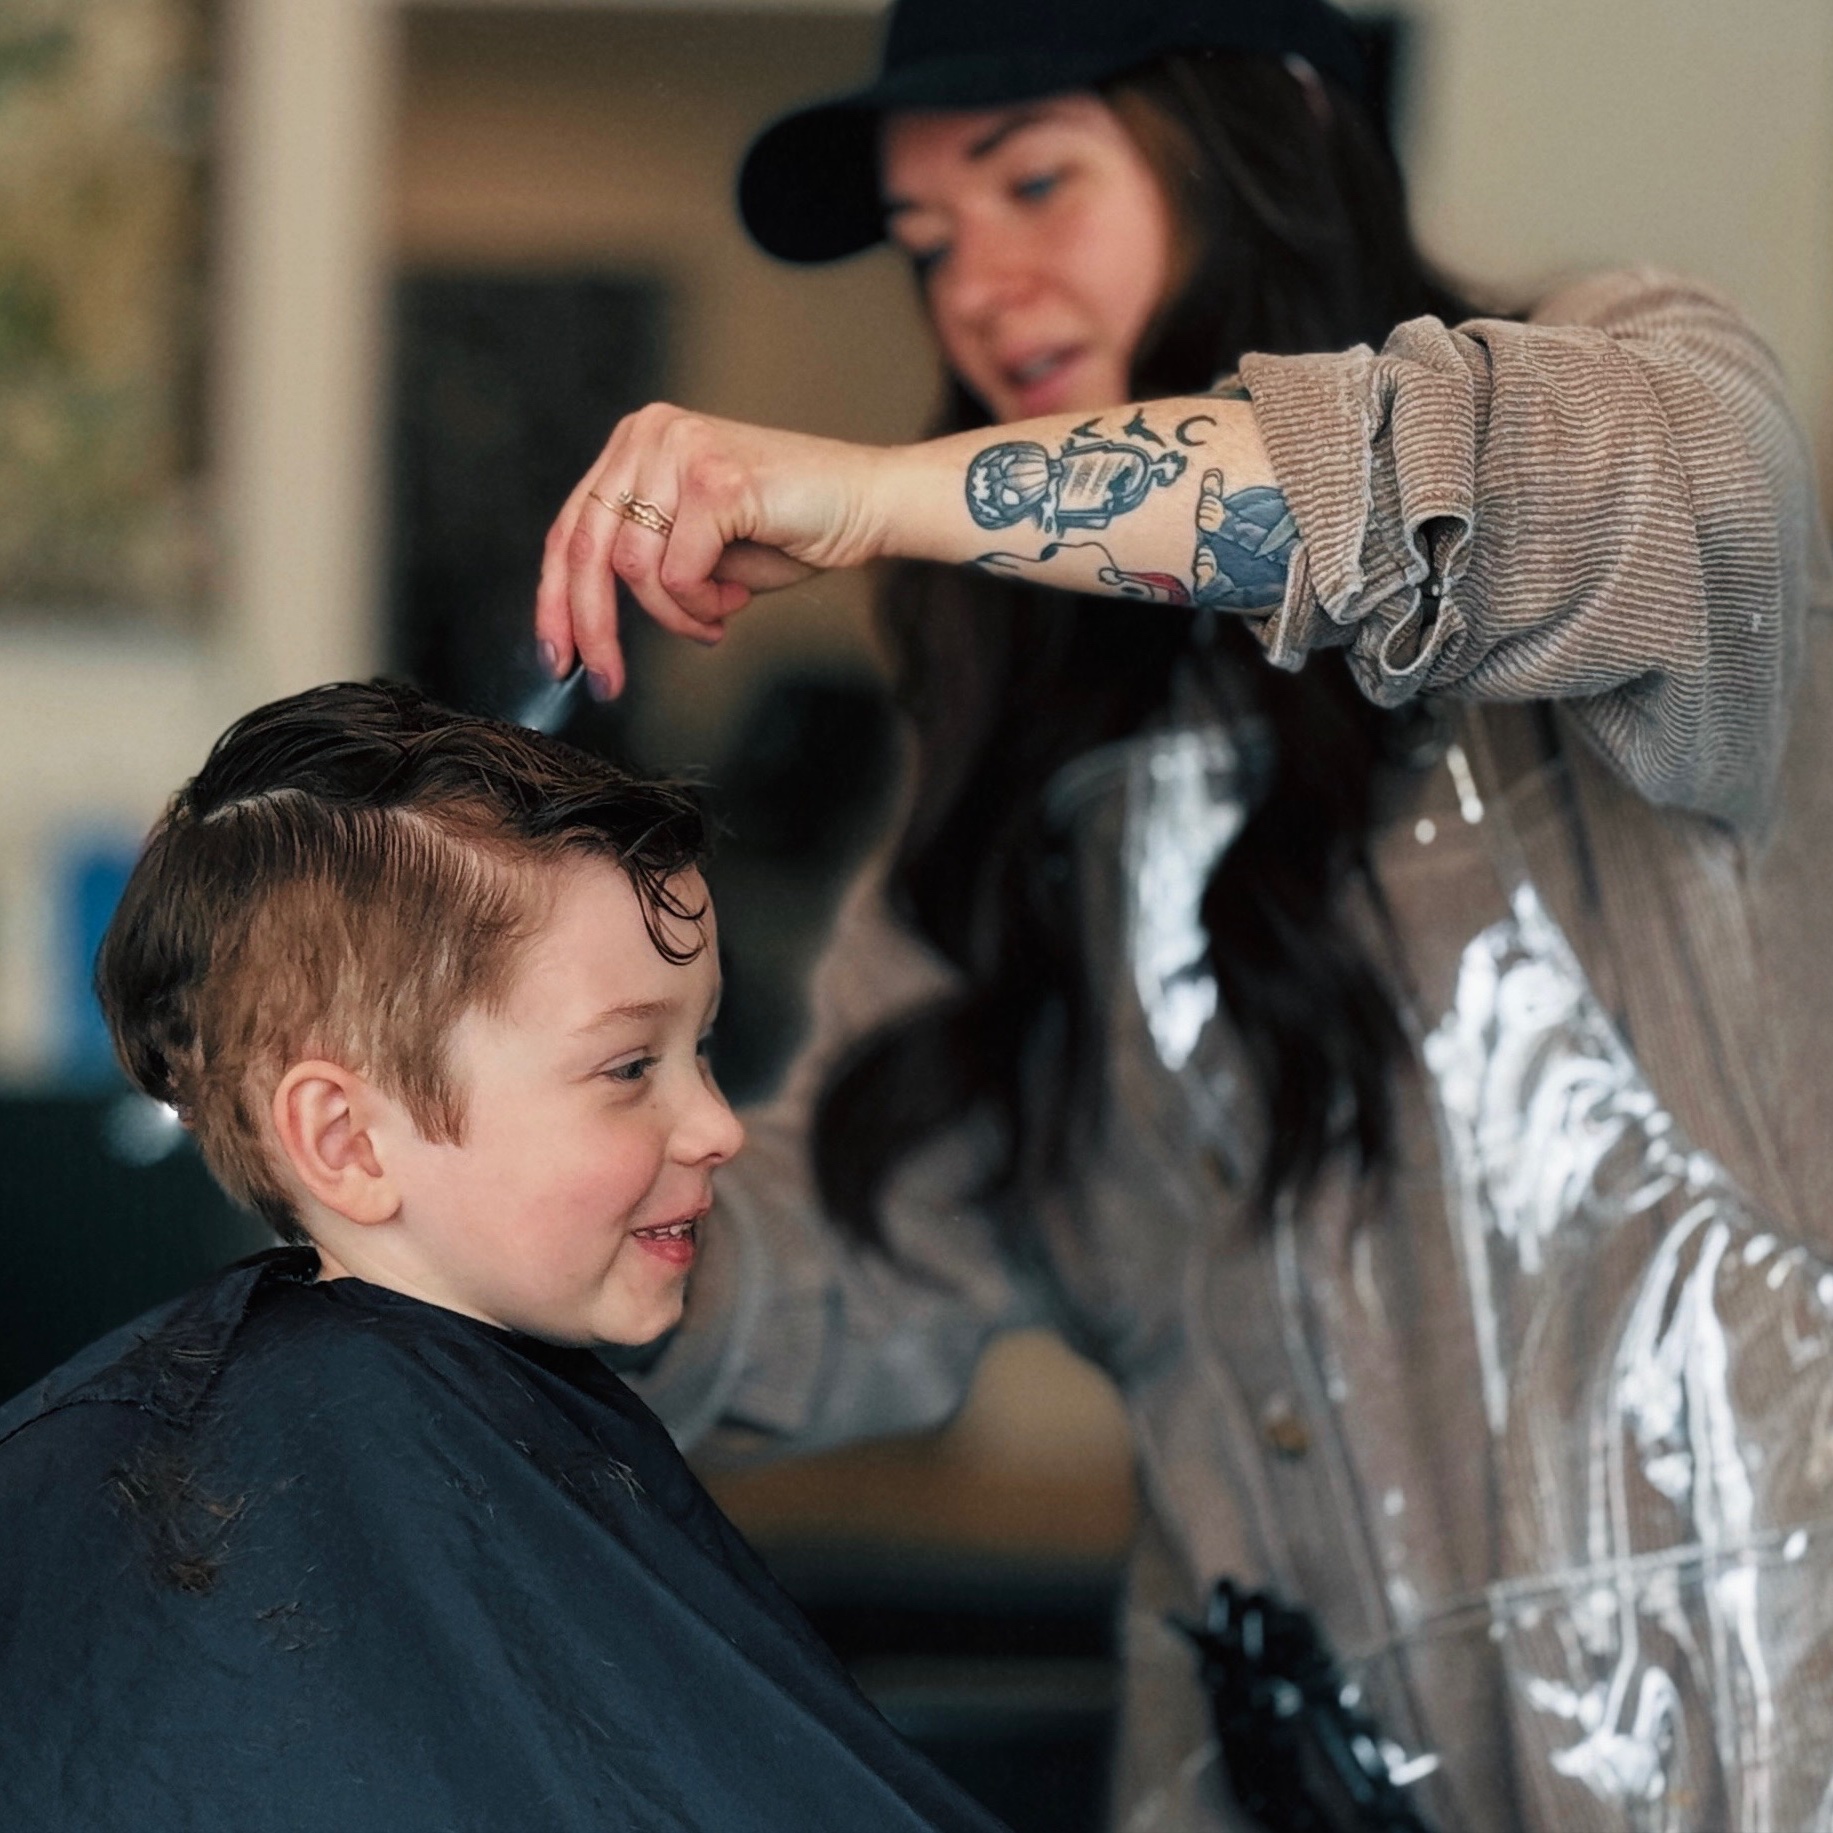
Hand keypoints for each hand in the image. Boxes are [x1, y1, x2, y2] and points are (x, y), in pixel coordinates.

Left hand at [533, 404, 886, 696]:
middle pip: (586, 548)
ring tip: (717, 616)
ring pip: (635, 570)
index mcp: (638, 443)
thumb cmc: (791, 529)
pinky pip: (677, 575)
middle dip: (591, 627)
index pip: (570, 527)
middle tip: (606, 680)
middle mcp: (649, 434)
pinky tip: (736, 598)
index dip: (553, 599)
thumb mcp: (697, 544)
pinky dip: (703, 606)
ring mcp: (679, 450)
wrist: (868, 504)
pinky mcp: (712, 481)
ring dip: (677, 616)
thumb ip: (644, 561)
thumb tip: (587, 620)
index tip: (555, 656)